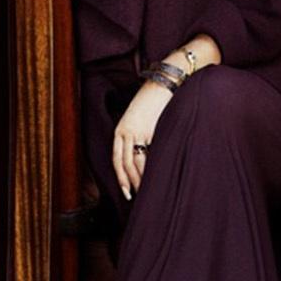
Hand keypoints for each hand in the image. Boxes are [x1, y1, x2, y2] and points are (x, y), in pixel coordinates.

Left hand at [111, 81, 171, 199]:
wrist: (163, 84)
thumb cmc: (153, 102)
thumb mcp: (139, 120)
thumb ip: (138, 137)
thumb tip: (144, 156)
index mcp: (120, 130)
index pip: (117, 159)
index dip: (120, 177)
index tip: (126, 190)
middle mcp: (124, 132)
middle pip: (124, 163)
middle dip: (129, 182)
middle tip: (134, 196)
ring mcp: (137, 131)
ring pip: (135, 161)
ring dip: (139, 178)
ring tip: (145, 190)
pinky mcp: (150, 130)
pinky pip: (149, 153)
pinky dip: (151, 167)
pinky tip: (154, 176)